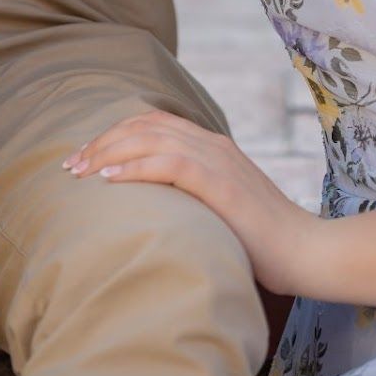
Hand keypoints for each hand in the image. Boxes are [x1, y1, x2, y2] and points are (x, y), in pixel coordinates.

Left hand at [64, 109, 323, 296]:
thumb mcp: (222, 209)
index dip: (114, 136)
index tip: (84, 160)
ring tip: (80, 171)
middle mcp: (213, 145)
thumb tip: (153, 211)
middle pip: (144, 126)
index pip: (152, 124)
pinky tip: (109, 180)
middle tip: (70, 166)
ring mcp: (219, 161)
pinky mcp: (222, 184)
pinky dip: (135, 168)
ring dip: (109, 152)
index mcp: (213, 146)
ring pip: (152, 138)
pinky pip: (170, 164)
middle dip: (102, 142)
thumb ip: (193, 197)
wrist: (306, 252)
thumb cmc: (263, 242)